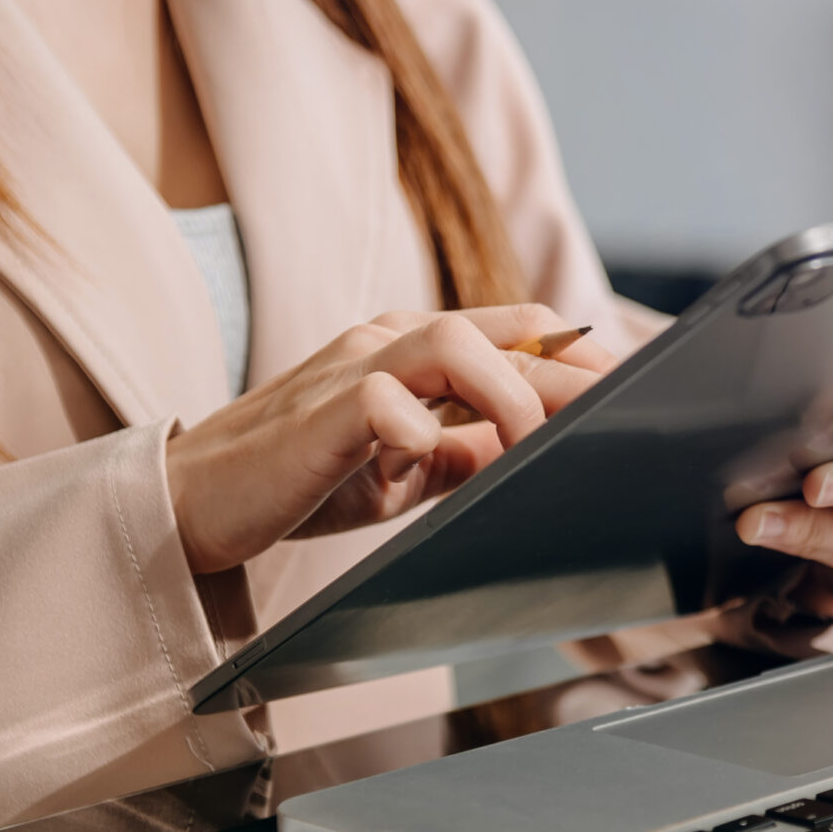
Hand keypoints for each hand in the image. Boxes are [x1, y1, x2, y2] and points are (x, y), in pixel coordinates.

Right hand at [165, 305, 611, 574]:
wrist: (197, 502)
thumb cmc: (301, 482)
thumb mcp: (404, 472)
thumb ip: (464, 453)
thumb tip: (530, 456)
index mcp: (413, 349)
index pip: (518, 330)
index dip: (582, 357)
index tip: (635, 395)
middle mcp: (388, 341)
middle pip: (504, 329)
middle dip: (572, 374)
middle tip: (618, 421)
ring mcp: (352, 368)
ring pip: (452, 341)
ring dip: (509, 394)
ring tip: (531, 449)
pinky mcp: (318, 412)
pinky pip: (383, 400)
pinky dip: (418, 428)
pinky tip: (429, 462)